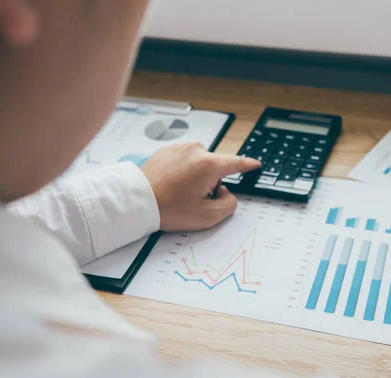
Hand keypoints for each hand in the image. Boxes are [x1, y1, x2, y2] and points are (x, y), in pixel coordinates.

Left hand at [141, 142, 260, 231]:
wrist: (136, 200)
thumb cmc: (168, 208)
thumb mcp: (207, 216)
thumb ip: (228, 204)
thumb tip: (226, 193)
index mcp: (209, 164)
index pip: (236, 163)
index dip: (248, 165)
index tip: (254, 164)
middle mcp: (196, 150)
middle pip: (215, 167)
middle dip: (211, 182)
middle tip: (194, 199)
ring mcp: (180, 148)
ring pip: (199, 164)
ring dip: (196, 177)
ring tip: (179, 193)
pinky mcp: (167, 150)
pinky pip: (184, 161)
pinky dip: (183, 172)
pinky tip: (171, 185)